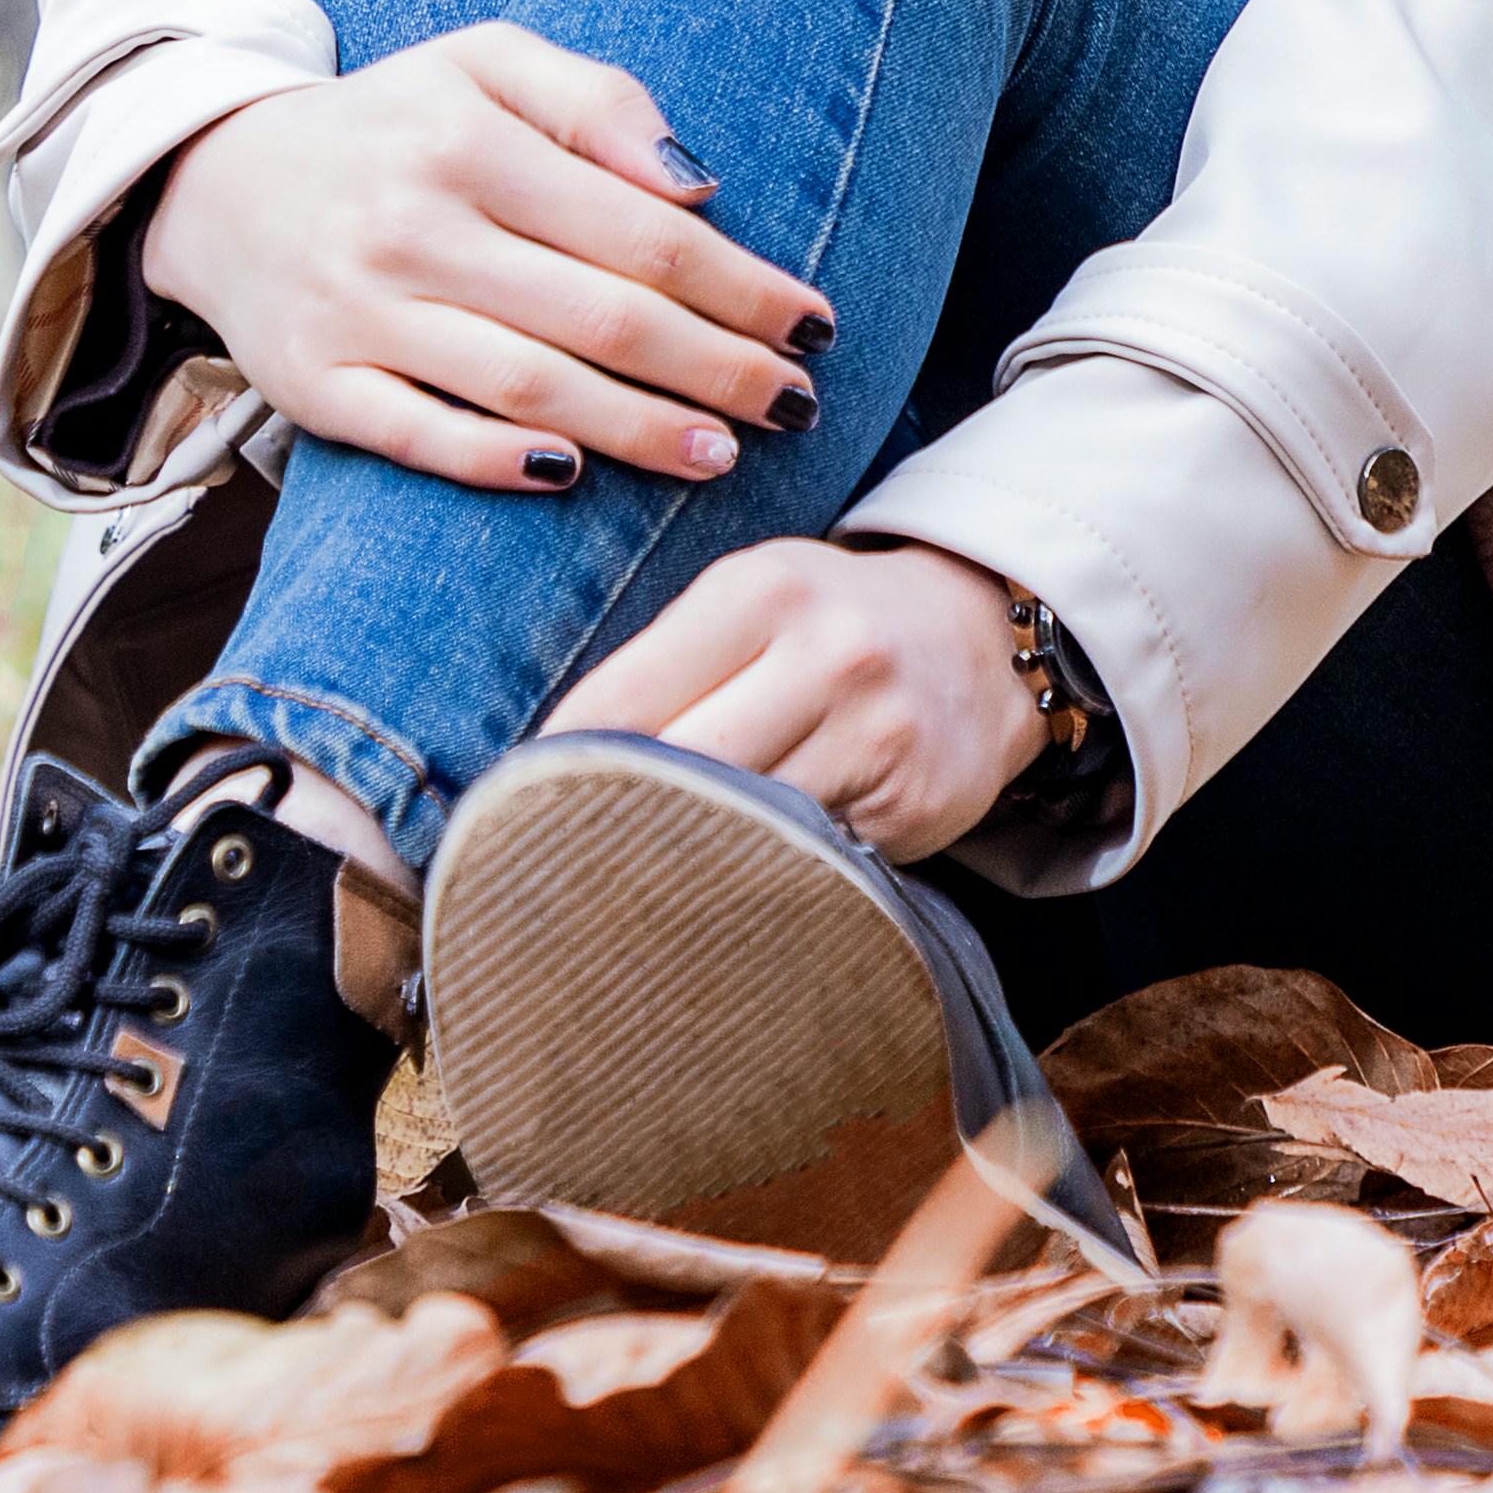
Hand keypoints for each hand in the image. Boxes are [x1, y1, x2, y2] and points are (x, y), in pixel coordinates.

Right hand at [144, 21, 838, 492]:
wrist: (217, 180)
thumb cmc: (392, 126)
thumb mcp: (483, 63)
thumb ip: (596, 100)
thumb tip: (696, 186)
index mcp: (470, 142)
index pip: (642, 231)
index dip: (743, 286)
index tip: (814, 325)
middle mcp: (415, 228)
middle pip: (601, 316)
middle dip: (718, 369)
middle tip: (796, 406)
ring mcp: (361, 314)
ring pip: (526, 385)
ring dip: (637, 429)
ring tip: (723, 456)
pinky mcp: (314, 386)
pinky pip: (417, 436)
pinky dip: (496, 461)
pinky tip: (575, 478)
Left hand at [544, 536, 1053, 866]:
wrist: (985, 639)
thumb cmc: (829, 624)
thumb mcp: (750, 604)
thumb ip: (664, 669)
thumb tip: (543, 769)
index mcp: (760, 593)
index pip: (624, 698)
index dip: (554, 769)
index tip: (506, 817)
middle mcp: (825, 654)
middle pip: (679, 771)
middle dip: (610, 825)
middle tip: (551, 875)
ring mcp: (877, 734)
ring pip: (744, 828)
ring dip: (681, 866)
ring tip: (622, 899)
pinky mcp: (915, 805)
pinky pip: (811, 864)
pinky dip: (762, 882)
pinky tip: (726, 896)